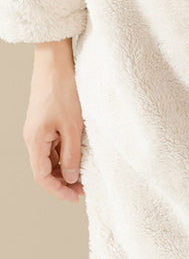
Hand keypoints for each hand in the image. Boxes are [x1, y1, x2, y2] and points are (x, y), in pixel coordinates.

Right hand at [23, 39, 84, 202]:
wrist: (55, 61)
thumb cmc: (63, 90)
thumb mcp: (73, 127)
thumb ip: (71, 156)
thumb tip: (70, 178)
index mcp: (35, 140)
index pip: (42, 176)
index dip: (58, 191)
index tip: (76, 198)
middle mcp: (33, 137)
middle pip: (45, 171)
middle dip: (63, 183)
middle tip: (84, 190)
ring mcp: (39, 131)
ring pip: (50, 160)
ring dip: (65, 172)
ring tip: (85, 177)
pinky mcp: (46, 125)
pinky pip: (54, 148)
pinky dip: (65, 158)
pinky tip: (80, 160)